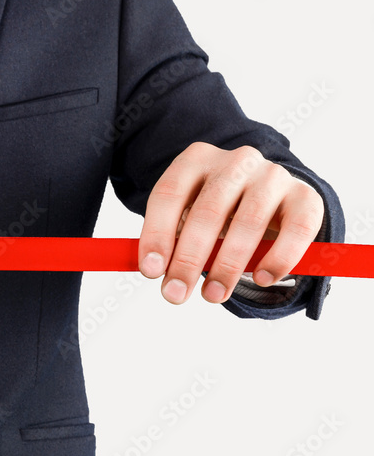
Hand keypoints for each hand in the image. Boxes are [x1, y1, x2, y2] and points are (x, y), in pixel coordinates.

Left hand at [138, 142, 324, 303]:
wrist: (269, 198)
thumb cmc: (217, 214)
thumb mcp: (187, 219)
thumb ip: (171, 240)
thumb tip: (154, 270)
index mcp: (196, 160)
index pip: (169, 194)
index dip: (157, 234)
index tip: (151, 271)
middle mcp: (236, 162)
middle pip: (208, 211)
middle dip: (189, 259)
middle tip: (176, 295)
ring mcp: (273, 176)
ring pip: (248, 222)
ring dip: (228, 266)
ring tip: (213, 295)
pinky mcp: (306, 196)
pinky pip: (297, 229)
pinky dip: (279, 257)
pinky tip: (262, 279)